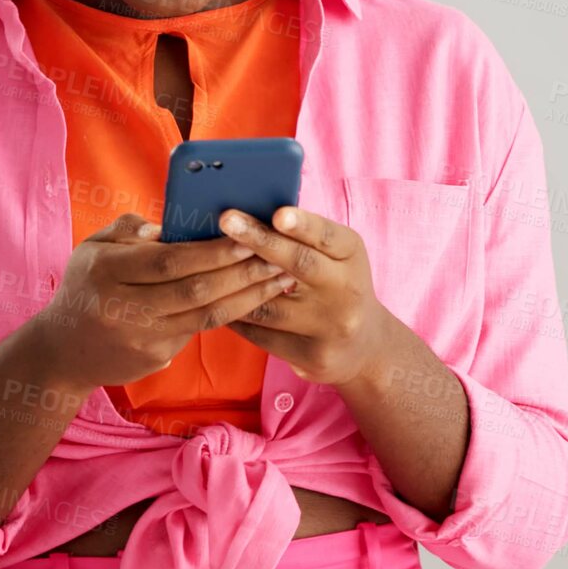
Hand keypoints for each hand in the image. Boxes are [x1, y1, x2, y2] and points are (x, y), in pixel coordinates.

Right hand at [33, 213, 297, 390]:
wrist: (63, 350)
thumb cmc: (86, 286)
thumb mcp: (92, 248)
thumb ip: (126, 230)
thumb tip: (164, 228)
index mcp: (106, 271)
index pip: (168, 261)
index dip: (210, 251)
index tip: (246, 236)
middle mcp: (123, 307)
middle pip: (193, 289)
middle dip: (241, 272)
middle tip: (277, 255)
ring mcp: (141, 337)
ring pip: (205, 315)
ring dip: (248, 296)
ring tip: (280, 278)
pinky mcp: (155, 356)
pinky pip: (200, 330)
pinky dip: (232, 313)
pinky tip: (257, 298)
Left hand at [215, 207, 398, 387]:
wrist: (363, 346)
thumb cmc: (335, 284)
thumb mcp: (334, 256)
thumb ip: (302, 236)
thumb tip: (249, 212)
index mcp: (352, 255)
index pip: (327, 236)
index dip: (303, 225)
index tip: (277, 213)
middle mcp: (347, 290)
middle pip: (299, 264)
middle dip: (260, 241)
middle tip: (227, 219)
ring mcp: (331, 326)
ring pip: (270, 304)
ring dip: (234, 283)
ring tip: (204, 262)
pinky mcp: (313, 355)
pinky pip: (262, 334)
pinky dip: (235, 316)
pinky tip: (214, 301)